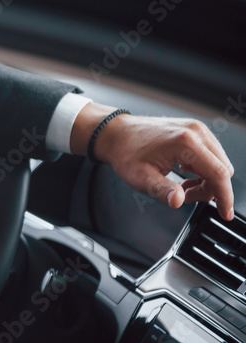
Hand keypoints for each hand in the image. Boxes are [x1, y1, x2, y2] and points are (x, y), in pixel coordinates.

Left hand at [72, 103, 234, 220]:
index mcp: (185, 142)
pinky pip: (211, 155)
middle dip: (209, 189)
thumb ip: (162, 190)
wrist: (116, 133)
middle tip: (184, 195)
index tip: (224, 213)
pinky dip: (203, 169)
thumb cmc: (125, 152)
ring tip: (180, 185)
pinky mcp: (195, 130)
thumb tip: (178, 201)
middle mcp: (196, 132)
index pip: (219, 174)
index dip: (224, 197)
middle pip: (222, 169)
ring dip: (206, 179)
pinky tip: (184, 173)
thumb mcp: (140, 177)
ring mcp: (196, 129)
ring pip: (219, 163)